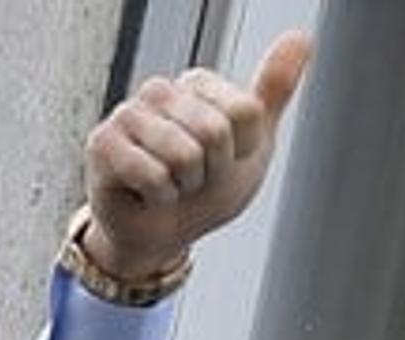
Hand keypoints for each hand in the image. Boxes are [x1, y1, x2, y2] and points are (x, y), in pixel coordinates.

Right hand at [80, 30, 312, 279]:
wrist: (164, 235)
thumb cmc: (204, 191)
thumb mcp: (253, 145)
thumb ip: (274, 91)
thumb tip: (302, 38)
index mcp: (197, 84)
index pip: (245, 111)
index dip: (242, 151)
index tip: (224, 161)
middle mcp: (160, 90)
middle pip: (215, 131)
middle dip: (213, 171)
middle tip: (194, 178)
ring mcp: (128, 113)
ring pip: (184, 154)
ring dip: (185, 187)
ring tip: (170, 185)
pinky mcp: (103, 144)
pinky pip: (152, 176)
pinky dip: (158, 198)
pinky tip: (145, 194)